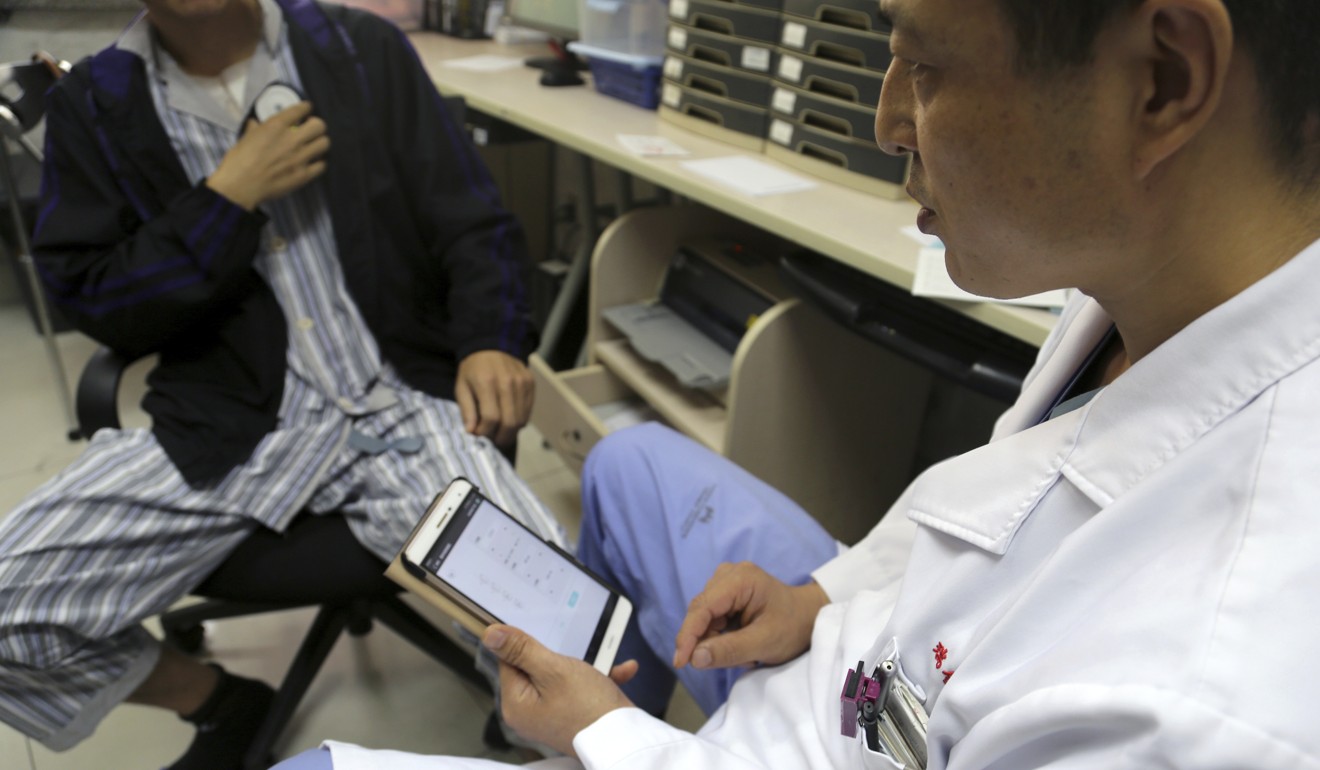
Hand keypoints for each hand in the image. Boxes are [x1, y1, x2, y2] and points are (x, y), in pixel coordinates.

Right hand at [205, 101, 328, 210]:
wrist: (240, 185)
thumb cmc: (239, 161)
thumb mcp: (245, 138)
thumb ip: (255, 129)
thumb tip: (255, 124)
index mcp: (276, 126)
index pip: (300, 109)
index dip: (306, 108)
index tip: (307, 109)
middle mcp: (291, 139)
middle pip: (319, 125)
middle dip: (317, 125)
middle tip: (312, 129)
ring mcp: (299, 158)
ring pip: (324, 144)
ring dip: (320, 143)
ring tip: (314, 145)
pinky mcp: (303, 175)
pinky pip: (322, 165)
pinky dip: (319, 163)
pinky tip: (313, 162)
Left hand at [454, 351, 533, 447]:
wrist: (490, 346)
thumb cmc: (472, 370)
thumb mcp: (461, 387)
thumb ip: (466, 409)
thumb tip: (472, 431)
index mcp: (486, 382)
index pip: (491, 417)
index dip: (485, 432)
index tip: (478, 434)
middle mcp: (507, 382)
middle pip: (509, 422)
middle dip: (501, 437)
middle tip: (493, 440)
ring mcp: (522, 382)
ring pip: (521, 419)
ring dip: (511, 432)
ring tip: (501, 432)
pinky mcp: (531, 383)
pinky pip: (528, 411)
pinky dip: (519, 421)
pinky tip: (510, 419)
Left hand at [484, 625, 636, 756]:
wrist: (626, 741)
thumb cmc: (589, 705)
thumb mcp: (553, 669)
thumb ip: (521, 650)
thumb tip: (490, 634)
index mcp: (516, 705)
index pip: (509, 661)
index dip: (528, 646)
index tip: (548, 638)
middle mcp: (529, 714)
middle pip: (535, 668)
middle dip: (560, 658)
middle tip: (578, 656)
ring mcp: (550, 718)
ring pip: (561, 678)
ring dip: (585, 668)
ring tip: (600, 666)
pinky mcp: (571, 719)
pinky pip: (580, 692)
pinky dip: (597, 681)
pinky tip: (622, 671)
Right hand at [673, 562, 828, 671]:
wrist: (809, 618)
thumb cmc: (793, 627)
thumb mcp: (765, 643)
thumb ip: (730, 650)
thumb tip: (695, 658)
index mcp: (740, 579)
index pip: (702, 608)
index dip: (688, 636)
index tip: (680, 663)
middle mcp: (728, 575)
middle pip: (701, 613)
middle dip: (707, 641)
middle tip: (733, 661)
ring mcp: (726, 582)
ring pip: (704, 619)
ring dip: (717, 641)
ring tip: (746, 653)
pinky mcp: (725, 594)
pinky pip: (711, 619)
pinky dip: (722, 637)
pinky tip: (742, 644)